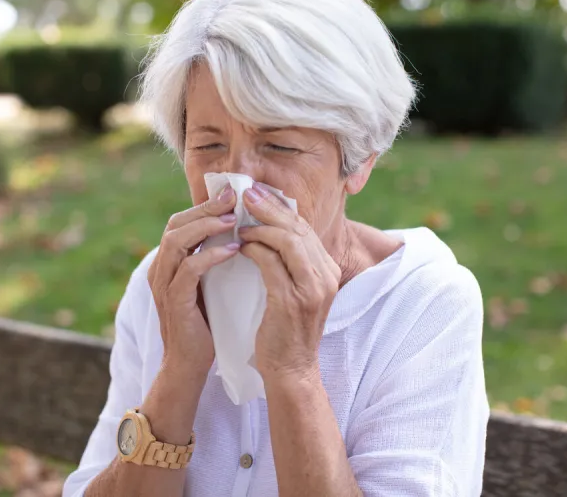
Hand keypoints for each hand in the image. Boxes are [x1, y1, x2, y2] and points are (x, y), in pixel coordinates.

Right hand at [147, 185, 238, 377]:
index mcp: (167, 262)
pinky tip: (233, 250)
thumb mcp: (208, 284)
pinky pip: (188, 270)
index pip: (180, 221)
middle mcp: (160, 269)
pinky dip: (210, 256)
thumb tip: (239, 231)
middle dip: (205, 208)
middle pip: (176, 224)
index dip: (204, 205)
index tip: (233, 194)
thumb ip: (212, 259)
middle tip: (234, 198)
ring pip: (177, 241)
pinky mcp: (174, 302)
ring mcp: (163, 285)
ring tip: (234, 219)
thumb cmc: (204, 323)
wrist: (189, 365)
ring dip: (206, 226)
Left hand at [238, 183, 340, 379]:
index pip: (304, 228)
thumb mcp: (296, 291)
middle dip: (269, 208)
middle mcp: (325, 276)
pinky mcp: (292, 301)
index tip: (257, 194)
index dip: (280, 208)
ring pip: (288, 241)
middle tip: (245, 195)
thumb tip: (268, 229)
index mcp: (328, 270)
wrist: (291, 371)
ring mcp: (311, 289)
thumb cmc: (286, 330)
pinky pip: (271, 264)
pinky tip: (239, 246)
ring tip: (239, 220)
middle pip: (298, 228)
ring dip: (260, 226)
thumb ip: (289, 263)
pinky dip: (254, 250)